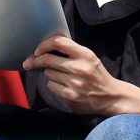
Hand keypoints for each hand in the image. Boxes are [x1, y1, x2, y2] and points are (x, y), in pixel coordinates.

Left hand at [23, 34, 139, 116]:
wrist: (110, 97)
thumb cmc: (97, 75)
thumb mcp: (90, 58)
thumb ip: (72, 51)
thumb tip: (47, 47)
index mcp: (85, 54)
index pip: (58, 42)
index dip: (44, 45)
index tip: (37, 50)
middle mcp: (80, 67)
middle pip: (47, 59)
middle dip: (35, 61)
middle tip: (29, 62)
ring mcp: (74, 83)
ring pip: (48, 73)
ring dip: (49, 73)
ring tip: (60, 76)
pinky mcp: (70, 96)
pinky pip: (51, 86)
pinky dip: (53, 85)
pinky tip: (63, 85)